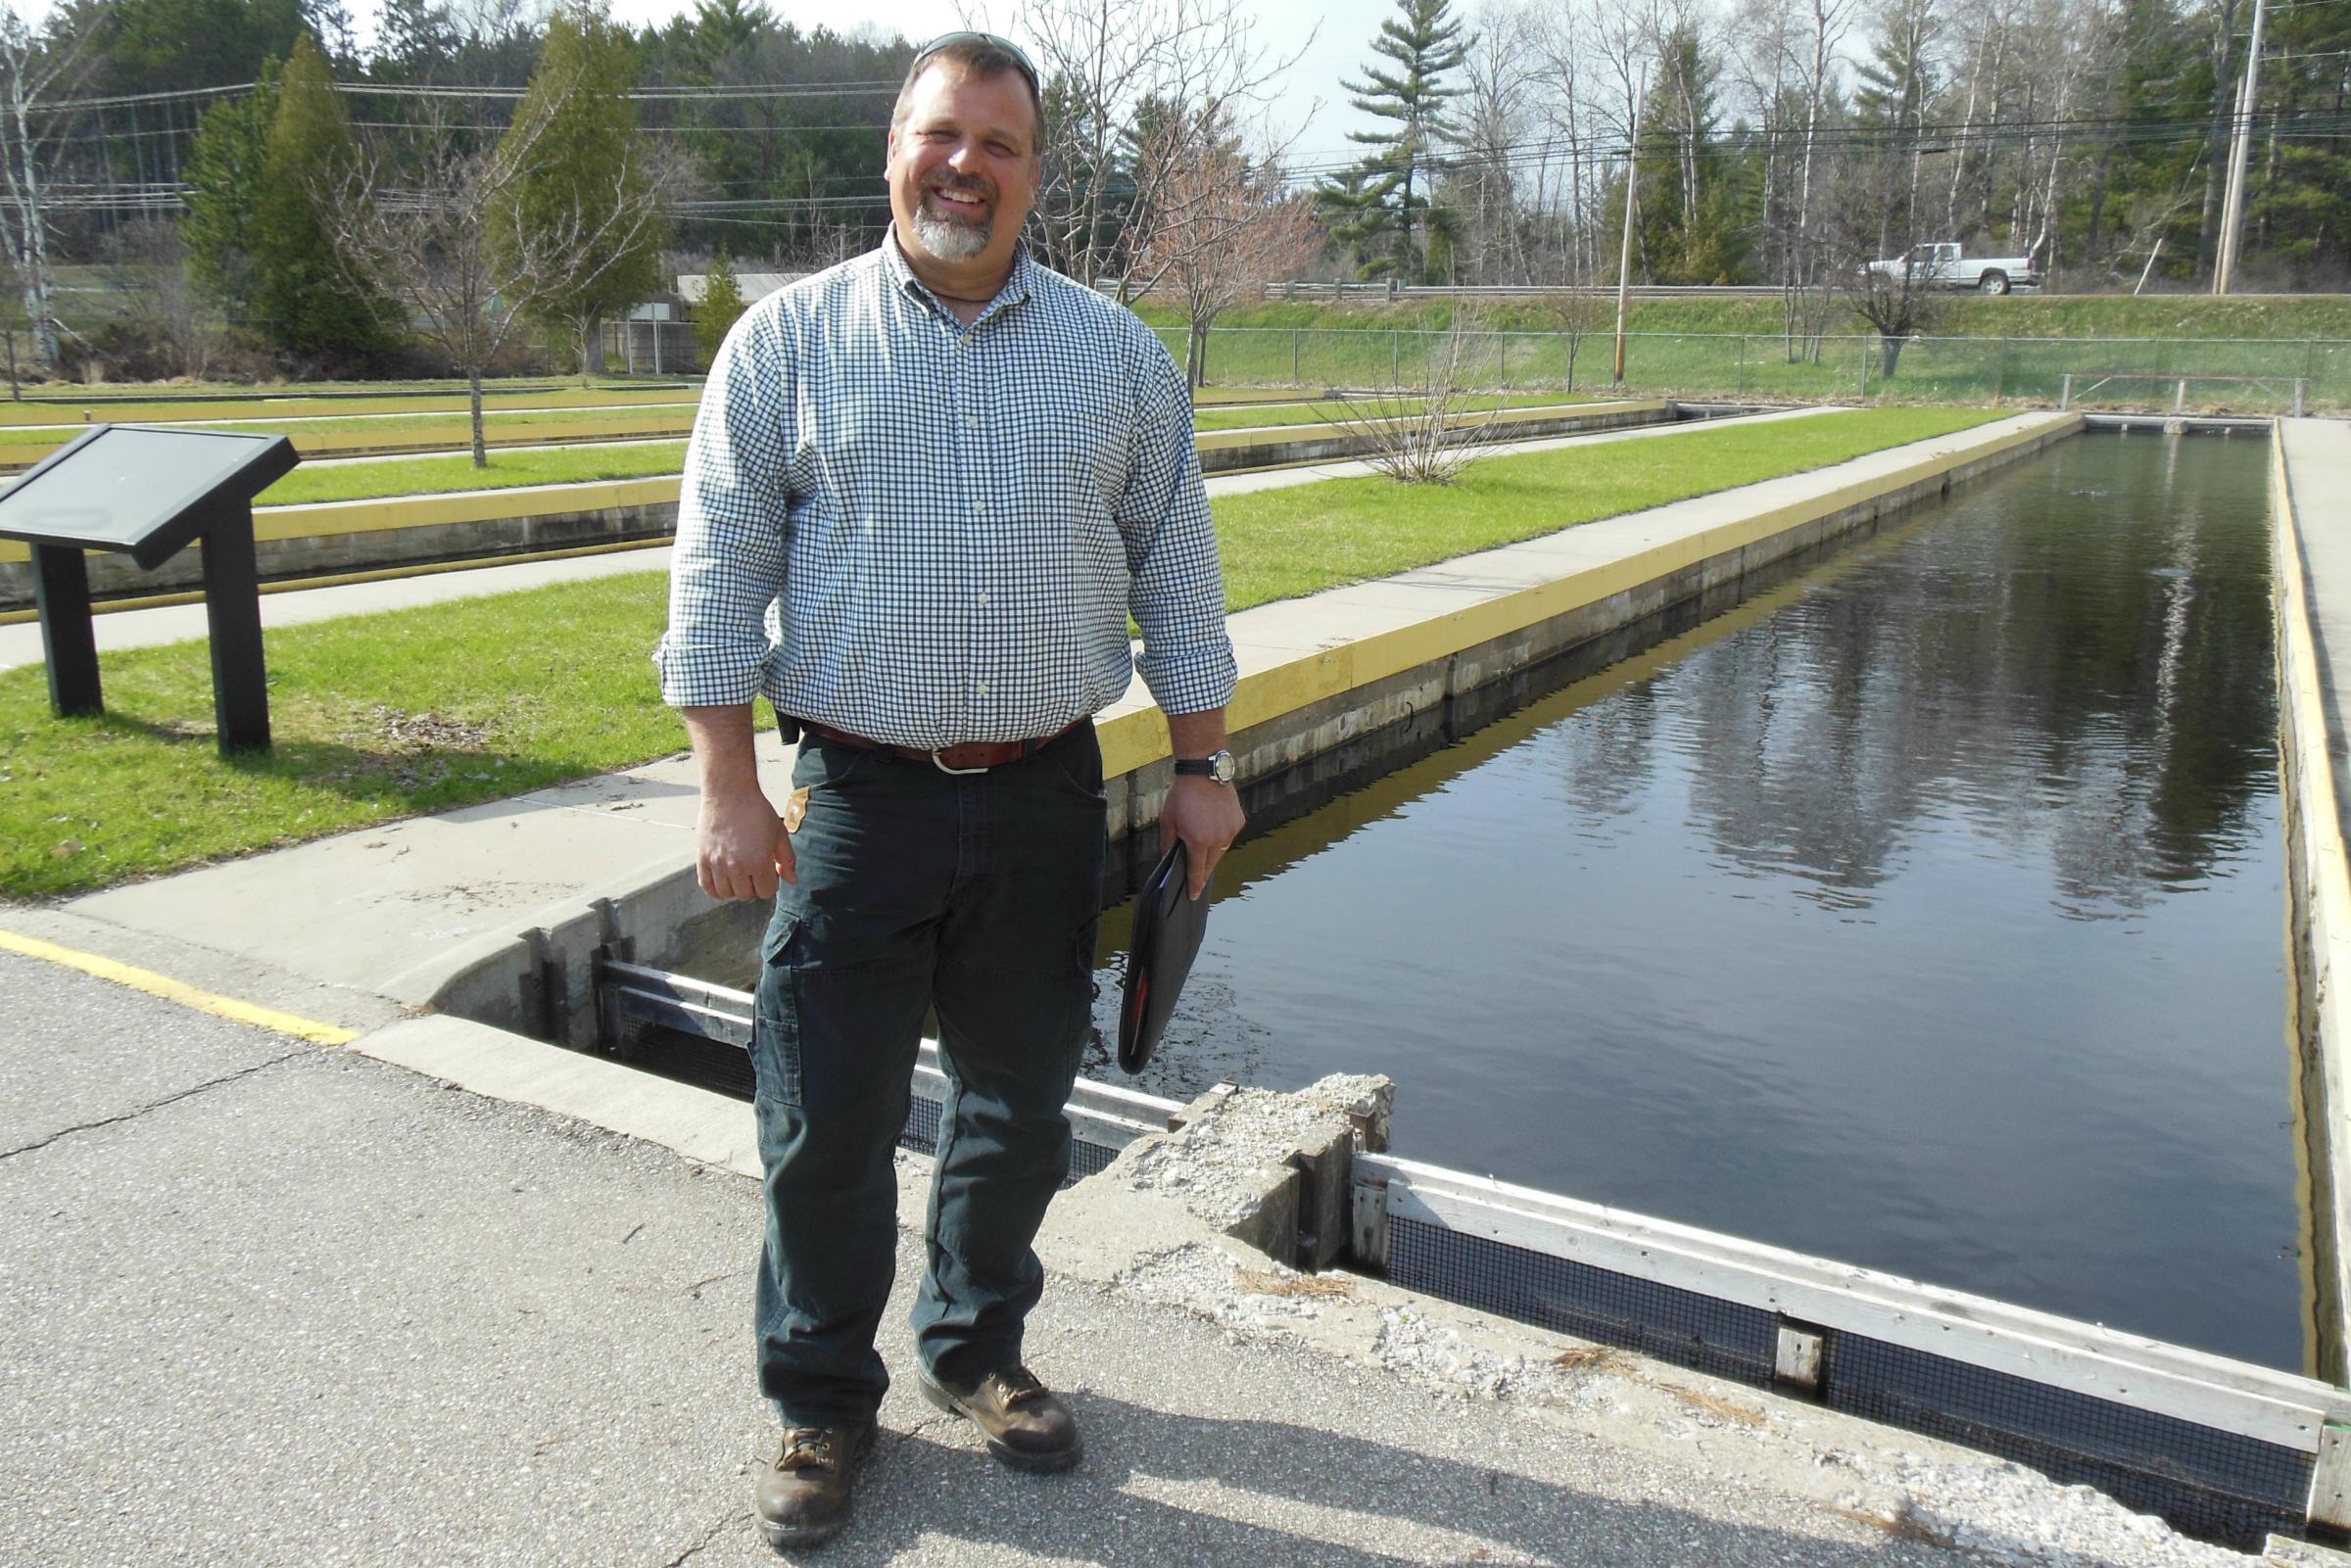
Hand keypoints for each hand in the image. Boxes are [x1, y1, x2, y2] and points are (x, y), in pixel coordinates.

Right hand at [696, 787, 796, 899]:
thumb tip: (793, 881)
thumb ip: (787, 860)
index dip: (770, 883)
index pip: (766, 892)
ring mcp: (717, 864)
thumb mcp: (779, 834)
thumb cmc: (757, 811)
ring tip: (738, 872)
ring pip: (726, 894)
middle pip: (746, 895)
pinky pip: (707, 887)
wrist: (729, 793)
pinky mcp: (702, 859)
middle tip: (753, 869)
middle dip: (753, 885)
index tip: (768, 871)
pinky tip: (723, 880)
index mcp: (758, 861)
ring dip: (735, 887)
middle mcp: (736, 866)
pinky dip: (715, 889)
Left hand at [1159, 775, 1244, 899]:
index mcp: (1199, 842)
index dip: (1195, 886)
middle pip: (1210, 865)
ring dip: (1212, 853)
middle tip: (1196, 876)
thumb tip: (1169, 859)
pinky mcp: (1238, 821)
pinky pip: (1228, 837)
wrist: (1203, 772)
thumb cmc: (1182, 796)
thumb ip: (1168, 844)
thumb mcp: (1168, 821)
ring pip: (1221, 852)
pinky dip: (1221, 837)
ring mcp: (1230, 831)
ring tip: (1202, 845)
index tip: (1193, 896)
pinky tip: (1212, 827)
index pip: (1197, 872)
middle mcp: (1218, 840)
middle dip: (1202, 871)